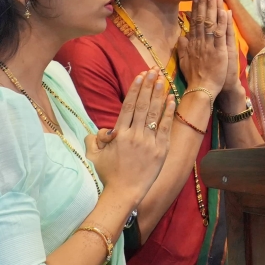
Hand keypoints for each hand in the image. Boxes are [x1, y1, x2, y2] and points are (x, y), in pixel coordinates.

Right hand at [89, 70, 173, 206]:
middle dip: (148, 86)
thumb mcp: (94, 156)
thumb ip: (93, 139)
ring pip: (154, 113)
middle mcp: (135, 135)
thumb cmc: (108, 176)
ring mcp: (149, 142)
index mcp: (119, 135)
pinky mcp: (161, 150)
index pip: (128, 106)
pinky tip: (171, 99)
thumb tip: (101, 130)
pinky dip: (168, 112)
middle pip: (142, 105)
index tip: (139, 76)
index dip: (135, 89)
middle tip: (153, 70)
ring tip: (162, 79)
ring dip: (158, 94)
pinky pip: (165, 127)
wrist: (124, 194)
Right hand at [175, 0, 232, 97]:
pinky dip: (223, 23)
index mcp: (192, 43)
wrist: (202, 89)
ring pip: (211, 23)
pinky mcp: (220, 52)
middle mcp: (200, 42)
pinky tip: (225, 12)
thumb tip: (180, 36)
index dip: (196, 7)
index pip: (194, 21)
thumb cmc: (195, 77)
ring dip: (213, 8)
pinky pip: (221, 34)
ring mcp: (209, 46)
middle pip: (202, 19)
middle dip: (204, 3)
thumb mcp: (184, 61)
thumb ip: (183, 48)